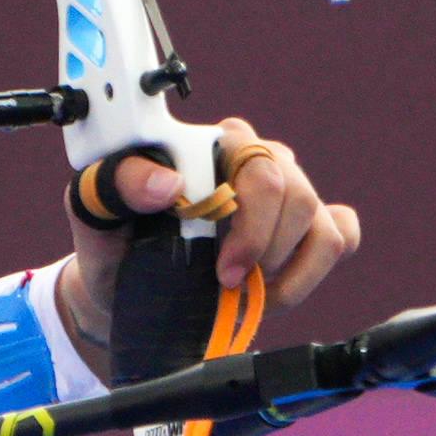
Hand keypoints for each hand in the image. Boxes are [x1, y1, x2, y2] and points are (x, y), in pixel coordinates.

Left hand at [56, 117, 360, 362]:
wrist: (125, 290)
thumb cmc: (113, 241)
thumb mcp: (94, 209)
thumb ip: (117, 183)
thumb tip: (169, 184)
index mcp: (210, 144)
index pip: (254, 157)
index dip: (246, 219)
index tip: (221, 268)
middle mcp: (255, 160)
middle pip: (294, 193)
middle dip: (264, 250)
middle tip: (228, 283)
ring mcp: (287, 194)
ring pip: (321, 224)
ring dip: (287, 272)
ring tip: (246, 291)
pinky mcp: (307, 229)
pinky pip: (341, 237)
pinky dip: (312, 271)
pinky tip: (274, 288)